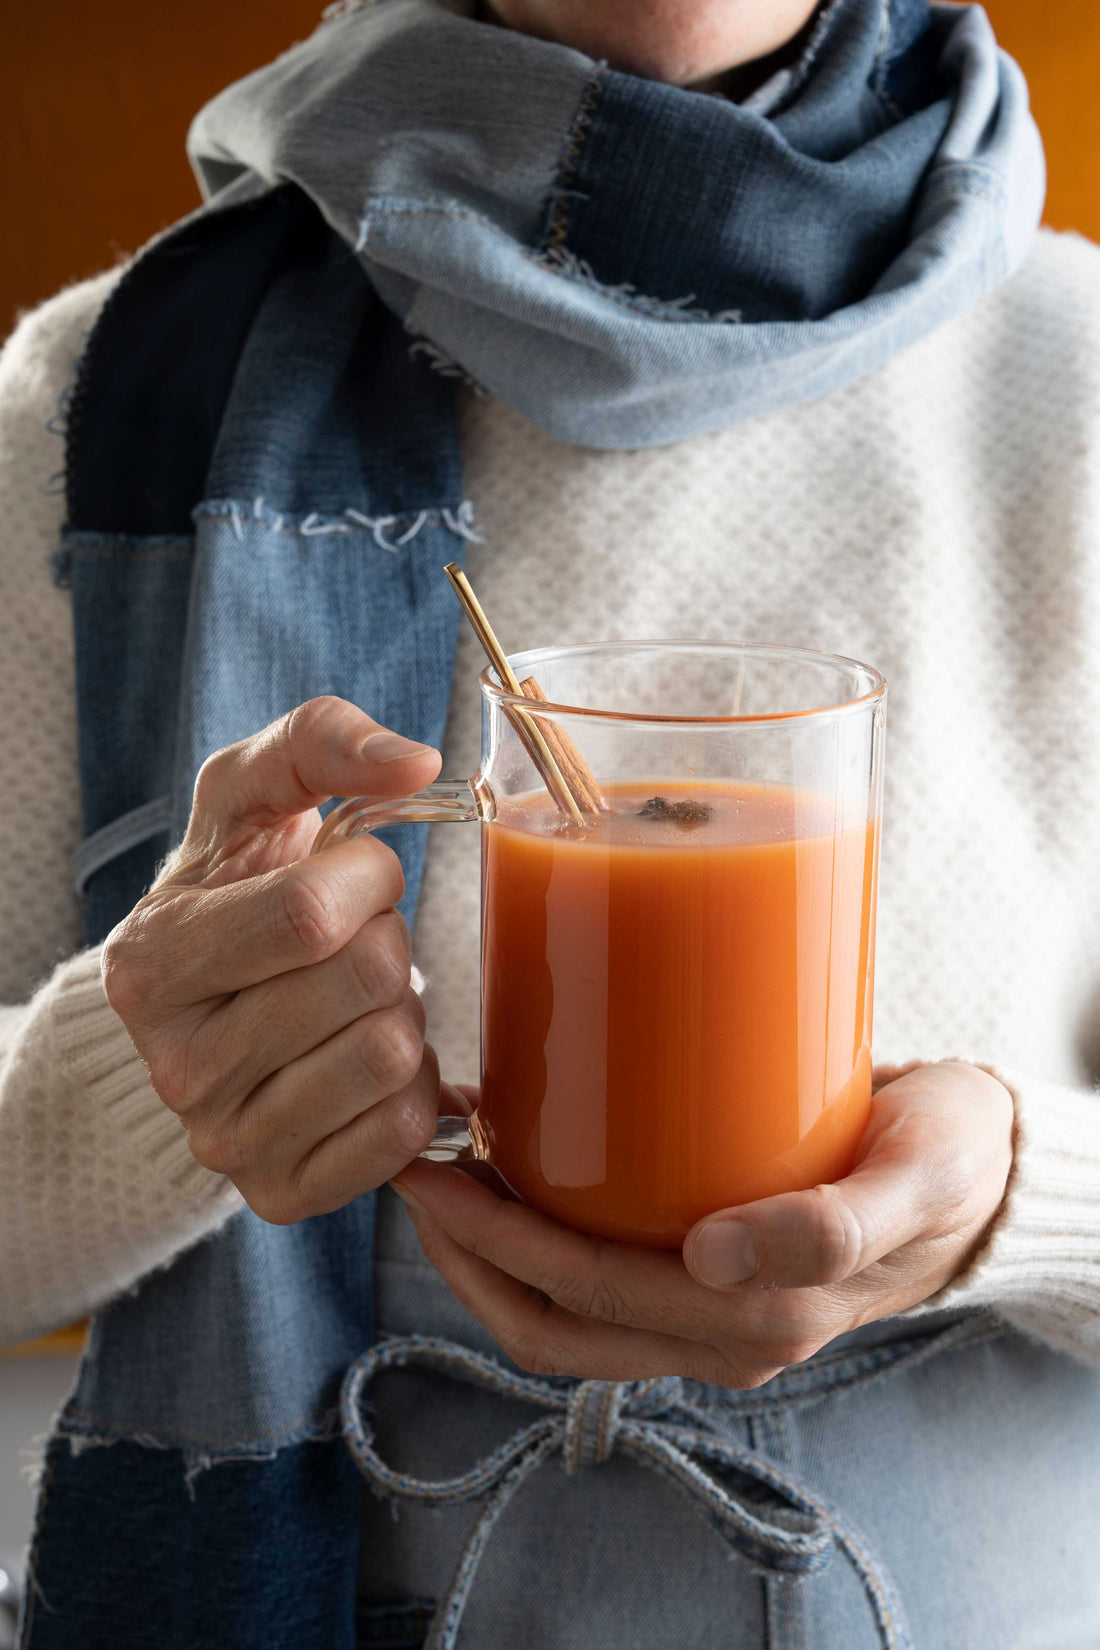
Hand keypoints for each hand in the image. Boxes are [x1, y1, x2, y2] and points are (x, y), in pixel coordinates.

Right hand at [102, 696, 455, 1222]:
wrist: (210, 1007)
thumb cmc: (240, 886)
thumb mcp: (253, 794)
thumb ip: (321, 741)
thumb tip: (416, 764)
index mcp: (152, 962)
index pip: (312, 912)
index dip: (369, 878)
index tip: (356, 875)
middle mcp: (176, 1065)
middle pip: (367, 982)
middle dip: (391, 940)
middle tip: (356, 943)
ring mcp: (226, 1141)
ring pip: (393, 1056)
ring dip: (405, 1013)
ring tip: (358, 1002)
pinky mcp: (281, 1194)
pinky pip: (403, 1133)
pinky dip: (413, 1087)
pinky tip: (367, 1060)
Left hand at [392, 1062, 1013, 1387]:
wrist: (982, 1172)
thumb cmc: (948, 1161)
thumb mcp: (914, 1179)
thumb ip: (829, 1229)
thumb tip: (714, 1257)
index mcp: (758, 1322)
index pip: (588, 1298)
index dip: (495, 1242)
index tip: (433, 1166)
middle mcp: (718, 1333)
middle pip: (553, 1319)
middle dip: (465, 1249)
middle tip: (413, 1158)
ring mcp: (706, 1310)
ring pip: (563, 1310)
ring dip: (487, 1250)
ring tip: (442, 1160)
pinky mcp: (704, 1272)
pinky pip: (597, 1275)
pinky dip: (536, 1231)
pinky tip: (514, 1151)